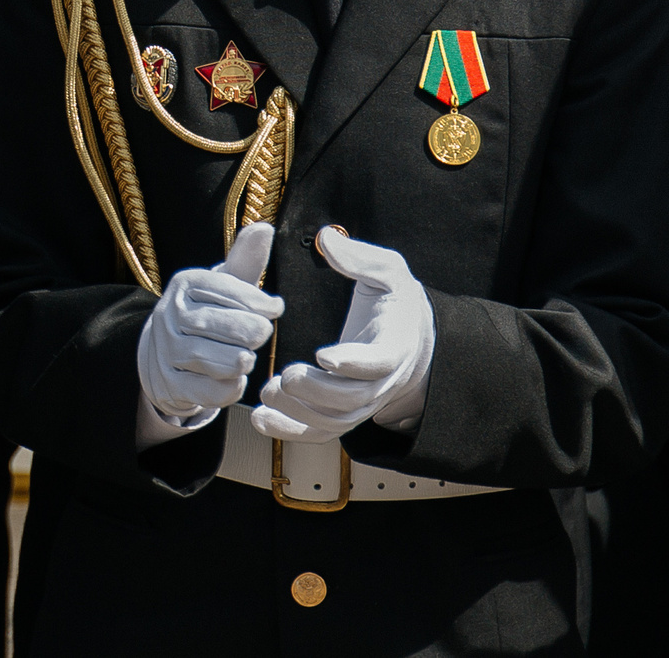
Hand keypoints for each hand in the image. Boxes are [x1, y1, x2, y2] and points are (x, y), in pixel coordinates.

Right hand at [137, 221, 282, 428]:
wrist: (162, 350)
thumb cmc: (206, 311)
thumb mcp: (223, 284)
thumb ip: (245, 260)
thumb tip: (265, 228)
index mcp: (185, 284)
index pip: (229, 291)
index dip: (261, 302)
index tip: (275, 308)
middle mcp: (170, 315)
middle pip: (223, 326)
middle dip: (252, 332)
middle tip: (261, 334)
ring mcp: (166, 351)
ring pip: (214, 360)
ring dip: (241, 360)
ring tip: (248, 356)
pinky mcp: (170, 384)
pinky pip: (206, 391)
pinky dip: (228, 387)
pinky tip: (236, 378)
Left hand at [252, 226, 433, 442]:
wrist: (410, 340)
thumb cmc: (394, 302)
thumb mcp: (389, 272)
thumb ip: (361, 257)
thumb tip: (327, 240)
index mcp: (393, 345)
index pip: (378, 361)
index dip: (353, 362)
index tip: (324, 355)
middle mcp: (381, 381)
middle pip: (353, 399)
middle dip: (318, 392)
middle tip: (286, 377)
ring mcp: (363, 401)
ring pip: (336, 421)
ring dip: (300, 414)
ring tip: (267, 394)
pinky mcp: (344, 412)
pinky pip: (321, 432)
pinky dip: (292, 431)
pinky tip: (262, 420)